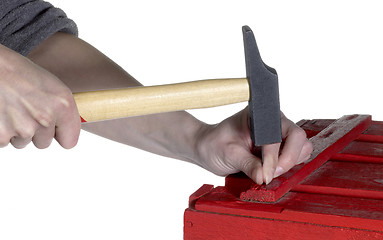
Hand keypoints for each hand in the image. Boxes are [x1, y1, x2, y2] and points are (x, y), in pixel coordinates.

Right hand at [0, 44, 80, 147]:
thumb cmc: (17, 72)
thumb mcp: (50, 85)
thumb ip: (62, 110)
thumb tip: (65, 131)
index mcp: (62, 104)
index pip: (69, 141)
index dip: (60, 135)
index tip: (55, 130)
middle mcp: (45, 118)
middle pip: (44, 143)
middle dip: (35, 132)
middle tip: (24, 110)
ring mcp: (23, 128)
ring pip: (23, 142)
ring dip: (17, 131)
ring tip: (11, 108)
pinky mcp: (2, 135)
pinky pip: (4, 142)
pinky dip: (1, 131)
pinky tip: (1, 113)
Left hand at [194, 107, 312, 184]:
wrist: (208, 149)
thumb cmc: (215, 144)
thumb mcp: (230, 154)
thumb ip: (248, 164)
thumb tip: (264, 177)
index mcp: (261, 116)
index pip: (279, 133)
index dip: (275, 155)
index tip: (266, 173)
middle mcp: (274, 123)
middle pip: (298, 139)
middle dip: (287, 160)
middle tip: (270, 175)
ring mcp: (279, 135)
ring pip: (301, 149)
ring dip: (289, 164)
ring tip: (269, 173)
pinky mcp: (280, 149)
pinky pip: (295, 158)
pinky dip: (288, 168)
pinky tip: (271, 172)